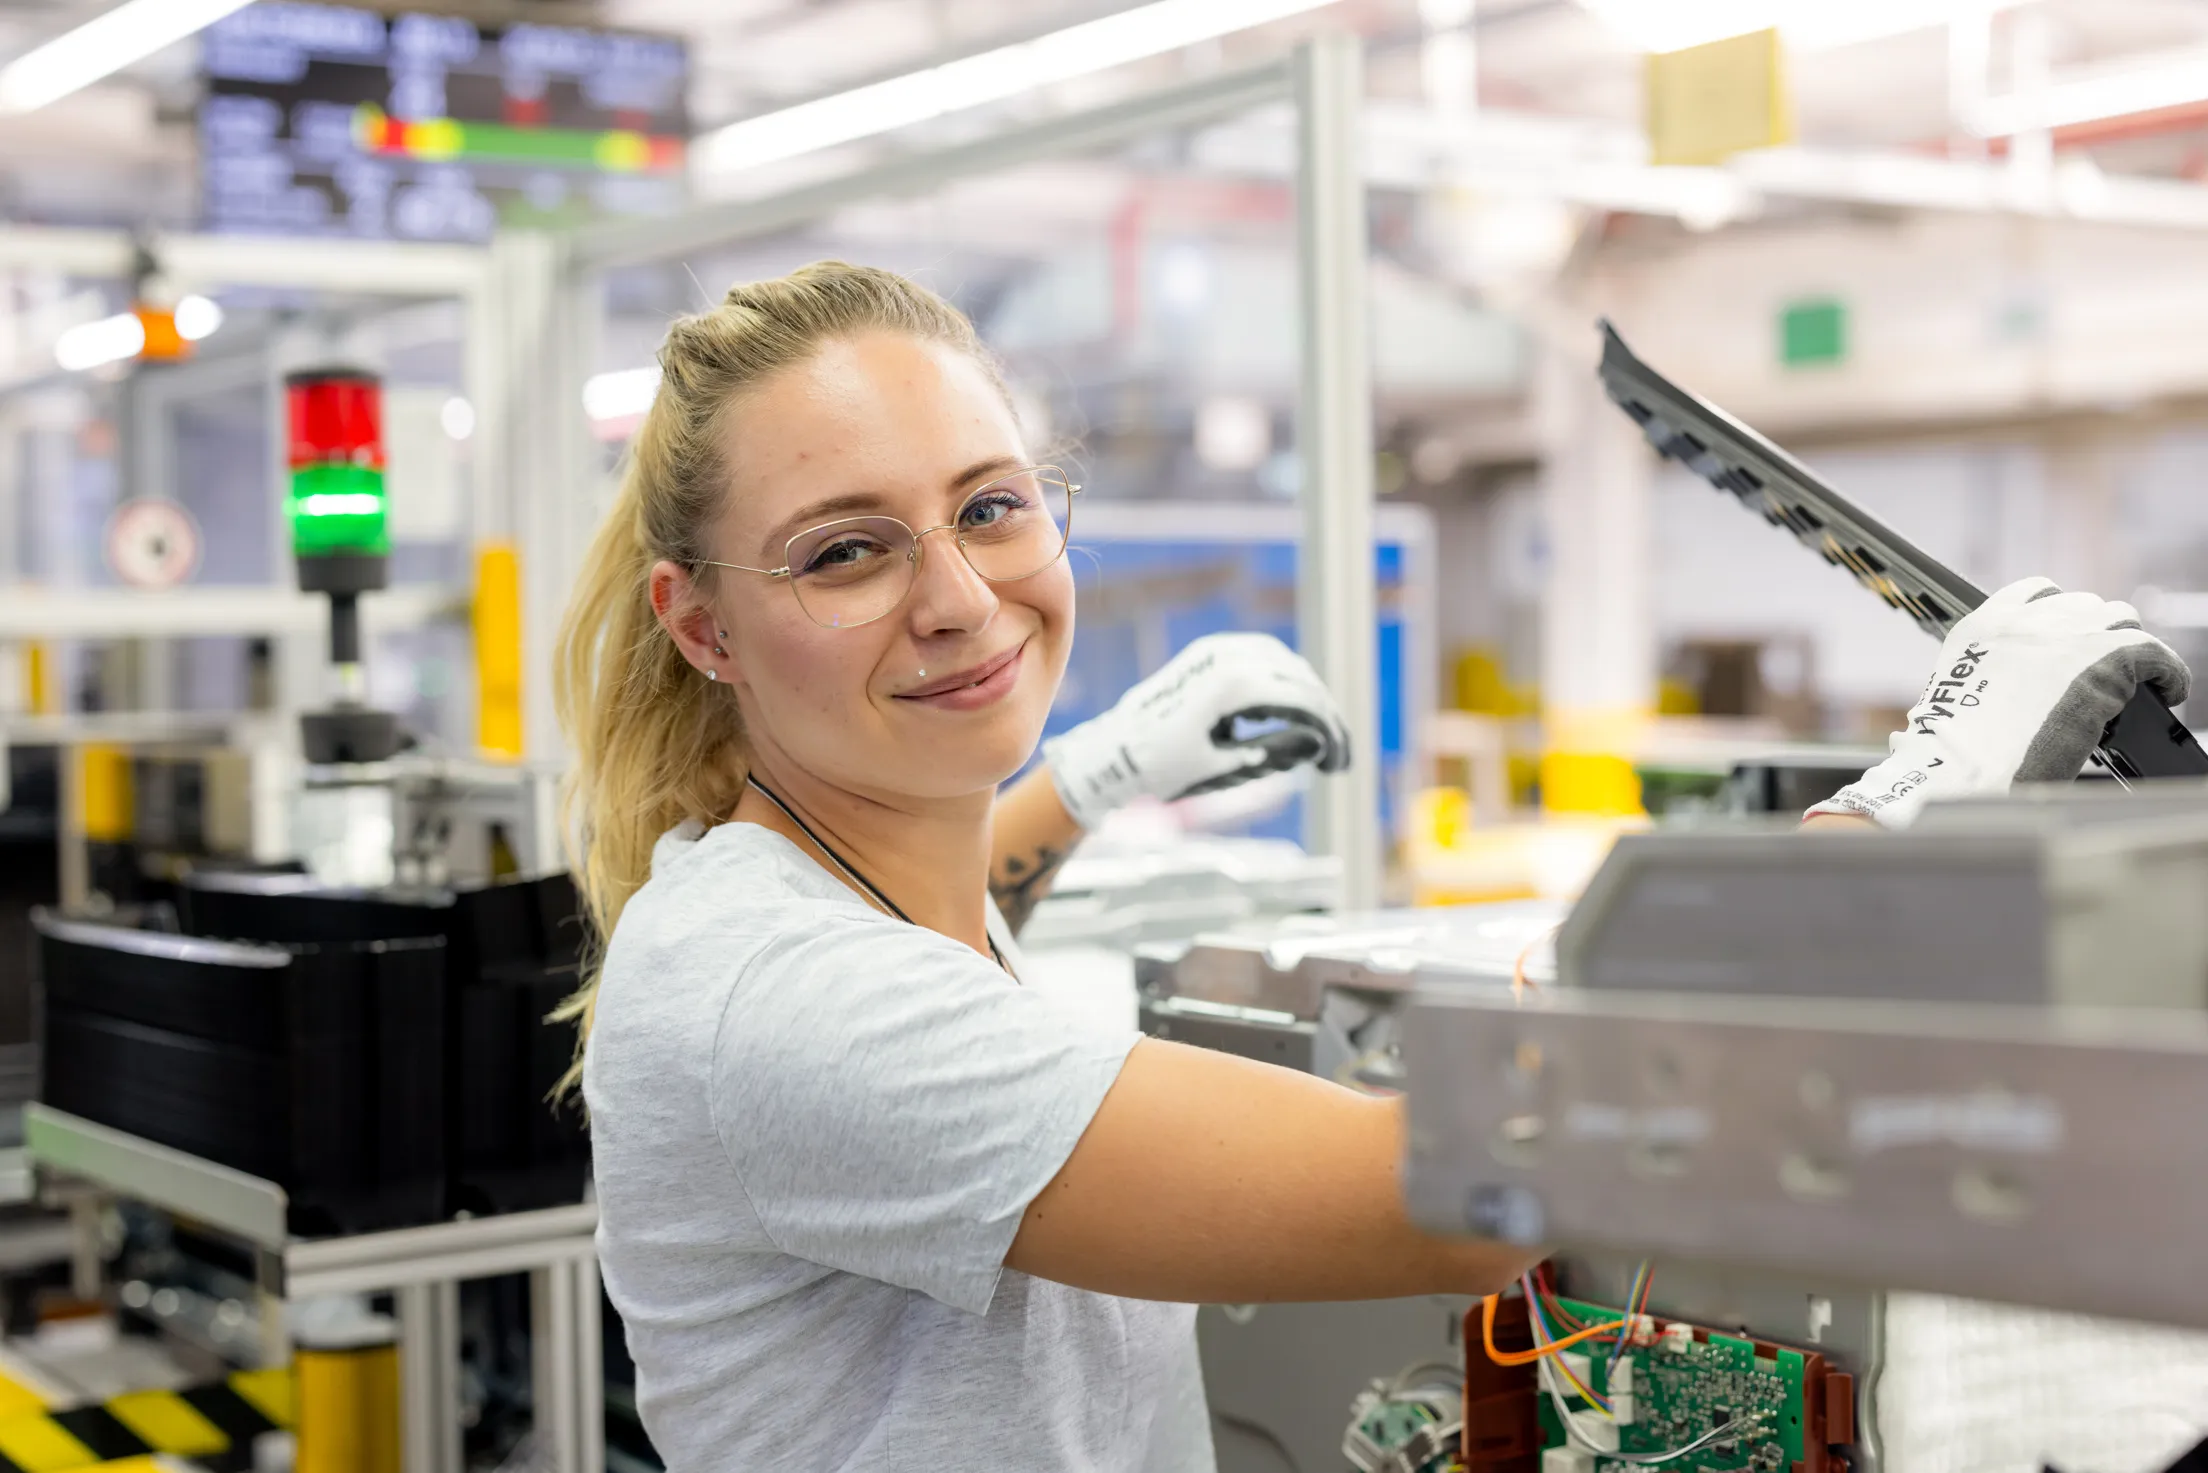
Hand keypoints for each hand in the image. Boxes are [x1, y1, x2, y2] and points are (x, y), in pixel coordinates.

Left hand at [1043, 632, 1351, 829]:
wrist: (1113, 751)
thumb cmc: (1163, 768)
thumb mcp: (1222, 769)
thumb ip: (1274, 753)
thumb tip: (1320, 742)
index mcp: (1231, 687)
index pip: (1302, 700)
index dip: (1330, 731)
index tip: (1339, 764)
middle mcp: (1226, 658)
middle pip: (1300, 678)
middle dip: (1325, 715)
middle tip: (1337, 755)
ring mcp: (1215, 650)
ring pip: (1285, 662)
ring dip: (1308, 694)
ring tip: (1318, 736)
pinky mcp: (1207, 652)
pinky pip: (1262, 655)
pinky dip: (1284, 679)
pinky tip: (1287, 711)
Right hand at [1808, 576, 2190, 829]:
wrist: (1967, 768)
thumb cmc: (1956, 752)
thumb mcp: (1956, 696)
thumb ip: (1988, 675)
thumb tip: (2020, 689)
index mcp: (1982, 627)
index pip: (2036, 593)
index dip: (2060, 616)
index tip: (2069, 640)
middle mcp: (2024, 622)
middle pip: (2084, 604)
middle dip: (2096, 632)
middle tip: (2104, 667)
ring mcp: (2065, 637)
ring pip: (2121, 619)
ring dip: (2128, 647)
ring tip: (2135, 678)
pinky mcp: (2104, 660)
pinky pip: (2155, 653)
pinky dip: (2168, 672)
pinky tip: (2168, 690)